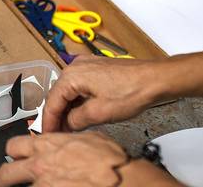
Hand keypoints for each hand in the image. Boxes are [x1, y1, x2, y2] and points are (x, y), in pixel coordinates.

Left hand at [0, 132, 127, 186]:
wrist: (121, 179)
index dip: (13, 151)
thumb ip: (73, 140)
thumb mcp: (91, 138)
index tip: (12, 156)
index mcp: (48, 146)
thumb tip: (74, 142)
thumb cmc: (111, 162)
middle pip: (6, 172)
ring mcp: (44, 185)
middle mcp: (40, 166)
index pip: (15, 145)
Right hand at [43, 58, 163, 132]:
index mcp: (72, 75)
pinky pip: (79, 86)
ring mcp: (86, 66)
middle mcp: (76, 66)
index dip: (49, 122)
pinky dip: (78, 101)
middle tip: (57, 134)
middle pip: (58, 95)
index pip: (52, 102)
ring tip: (69, 128)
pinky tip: (80, 114)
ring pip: (69, 91)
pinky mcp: (96, 69)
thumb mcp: (99, 113)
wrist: (155, 79)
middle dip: (57, 116)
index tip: (47, 135)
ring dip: (68, 109)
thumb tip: (67, 125)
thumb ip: (76, 120)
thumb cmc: (132, 91)